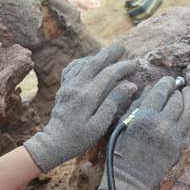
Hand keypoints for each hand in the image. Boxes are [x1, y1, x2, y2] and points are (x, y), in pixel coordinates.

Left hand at [24, 45, 138, 171]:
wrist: (54, 142)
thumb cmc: (79, 138)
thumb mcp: (99, 125)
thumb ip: (113, 103)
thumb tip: (129, 85)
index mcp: (87, 96)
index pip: (108, 74)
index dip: (123, 67)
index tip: (135, 64)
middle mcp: (76, 87)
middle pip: (95, 63)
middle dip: (110, 53)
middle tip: (123, 47)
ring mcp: (68, 86)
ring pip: (83, 63)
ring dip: (97, 56)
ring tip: (109, 52)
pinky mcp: (63, 88)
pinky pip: (72, 69)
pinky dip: (82, 62)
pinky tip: (88, 61)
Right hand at [98, 76, 189, 189]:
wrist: (130, 176)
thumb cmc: (121, 147)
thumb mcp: (123, 122)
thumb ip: (137, 103)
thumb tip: (151, 87)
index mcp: (144, 117)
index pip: (160, 92)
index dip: (166, 83)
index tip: (168, 79)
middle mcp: (161, 124)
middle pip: (176, 99)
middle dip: (177, 90)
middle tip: (177, 85)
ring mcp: (173, 136)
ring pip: (189, 110)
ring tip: (188, 92)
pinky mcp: (180, 145)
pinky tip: (189, 108)